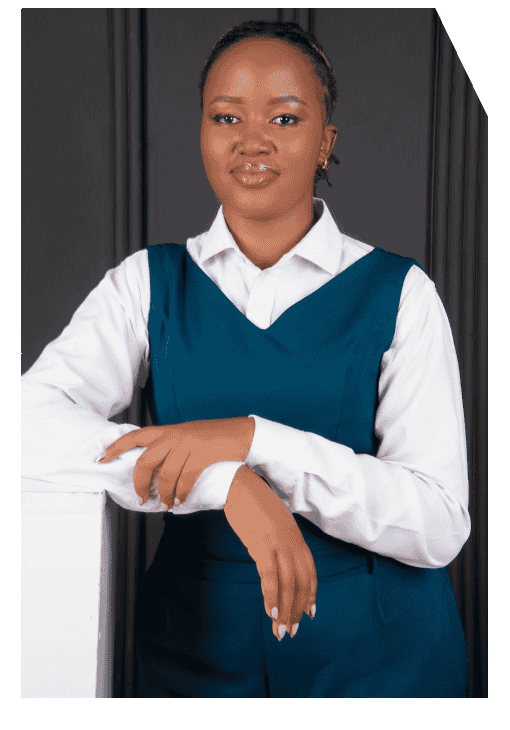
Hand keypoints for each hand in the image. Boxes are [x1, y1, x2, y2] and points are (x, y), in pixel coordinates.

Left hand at [99, 417, 254, 509]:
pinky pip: (186, 478)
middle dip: (140, 483)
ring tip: (166, 504)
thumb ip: (168, 446)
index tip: (103, 458)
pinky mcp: (203, 454)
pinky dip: (181, 493)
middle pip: (145, 461)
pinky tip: (180, 500)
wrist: (241, 433)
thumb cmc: (213, 437)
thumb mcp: (186, 436)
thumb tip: (150, 465)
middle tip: (142, 498)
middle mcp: (174, 435)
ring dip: (164, 494)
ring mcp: (188, 444)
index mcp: (167, 430)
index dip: (116, 447)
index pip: (135, 435)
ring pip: (166, 474)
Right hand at [224, 465, 316, 640]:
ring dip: (285, 610)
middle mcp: (292, 541)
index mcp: (296, 536)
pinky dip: (272, 596)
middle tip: (290, 631)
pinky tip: (270, 612)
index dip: (310, 594)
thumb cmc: (252, 501)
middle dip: (297, 609)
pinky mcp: (262, 544)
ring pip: (288, 583)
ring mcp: (278, 543)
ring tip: (279, 630)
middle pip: (301, 582)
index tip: (308, 614)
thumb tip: (278, 558)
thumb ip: (280, 539)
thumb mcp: (274, 521)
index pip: (310, 571)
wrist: (238, 483)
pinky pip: (270, 576)